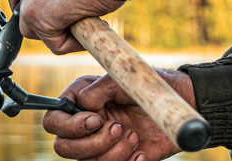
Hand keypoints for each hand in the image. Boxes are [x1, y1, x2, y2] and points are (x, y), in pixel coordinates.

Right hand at [43, 69, 195, 160]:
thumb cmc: (148, 86)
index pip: (53, 120)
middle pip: (63, 147)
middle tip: (119, 128)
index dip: (70, 125)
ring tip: (133, 136)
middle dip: (91, 143)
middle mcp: (83, 125)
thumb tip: (84, 104)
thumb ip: (99, 88)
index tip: (96, 119)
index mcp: (78, 102)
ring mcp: (99, 144)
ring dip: (112, 152)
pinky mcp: (116, 158)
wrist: (179, 105)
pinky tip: (141, 152)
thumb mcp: (122, 79)